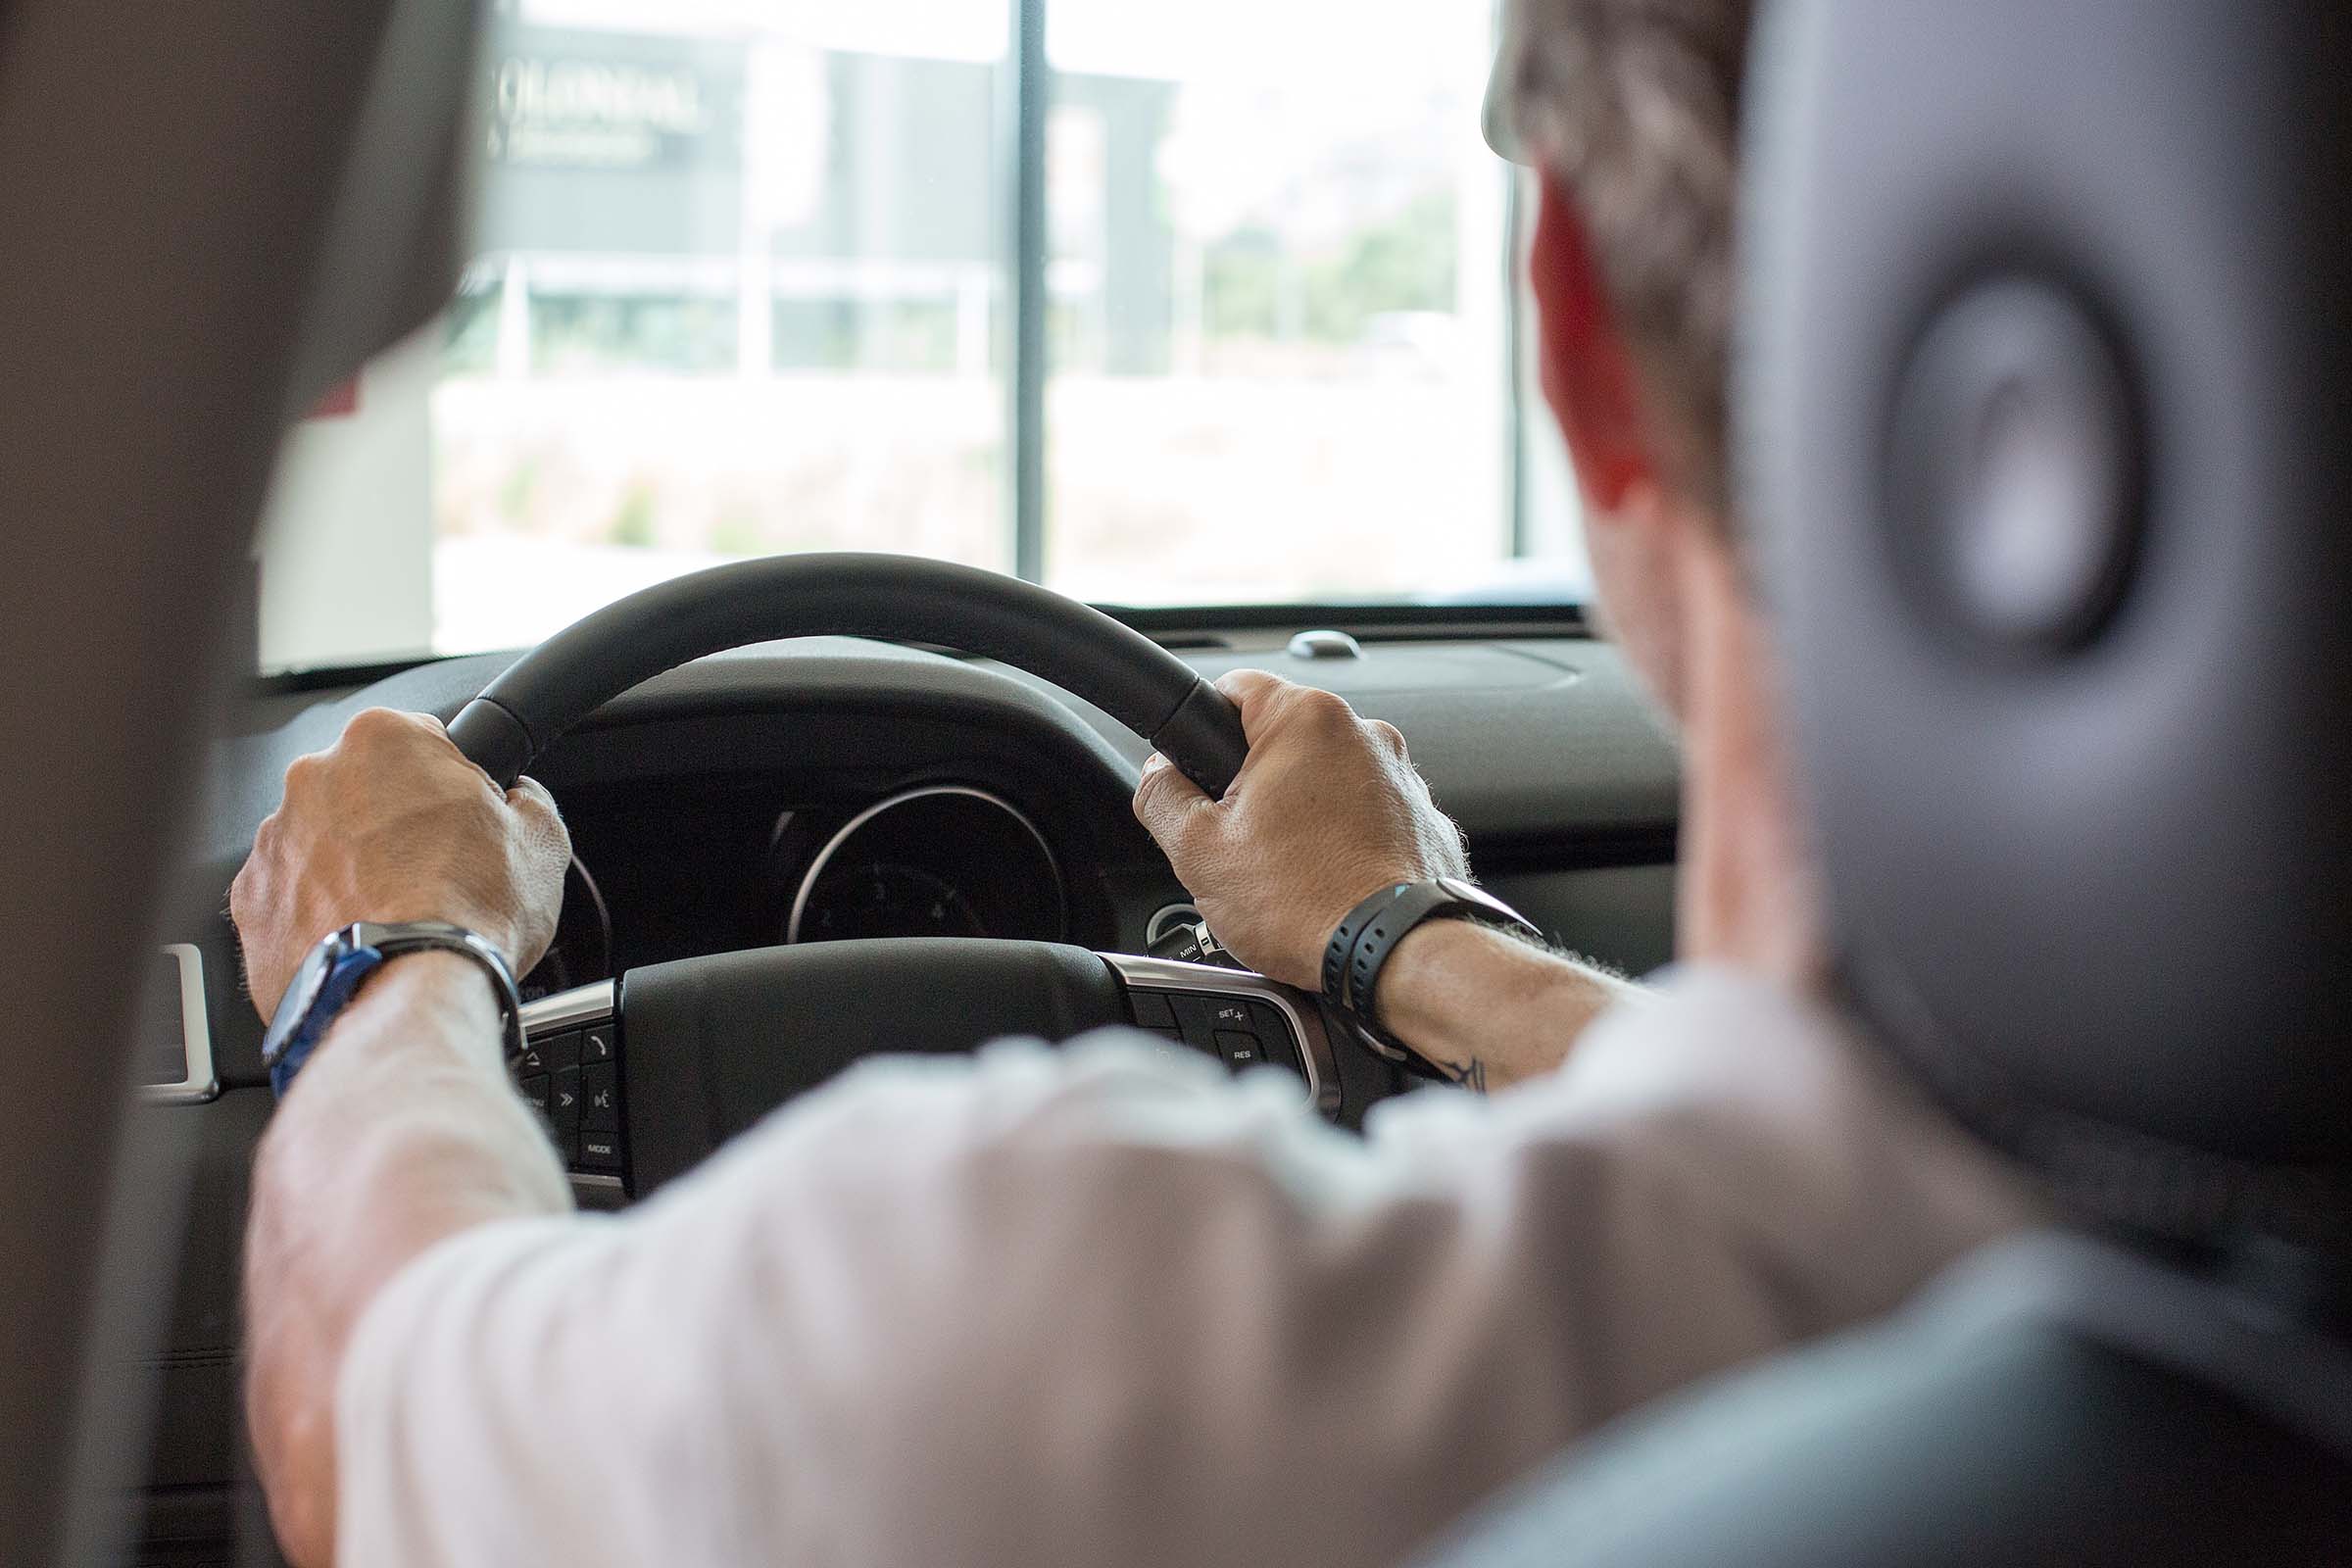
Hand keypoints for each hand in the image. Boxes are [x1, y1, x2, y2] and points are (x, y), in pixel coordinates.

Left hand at [231, 707, 570, 1018]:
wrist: (405, 993)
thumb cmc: (467, 911)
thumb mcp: (542, 841)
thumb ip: (528, 799)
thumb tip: (521, 800)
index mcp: (383, 740)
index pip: (424, 742)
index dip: (453, 785)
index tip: (464, 820)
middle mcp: (316, 777)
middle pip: (365, 790)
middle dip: (395, 824)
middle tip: (436, 873)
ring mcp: (274, 839)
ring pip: (323, 841)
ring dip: (355, 867)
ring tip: (398, 914)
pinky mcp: (251, 899)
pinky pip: (292, 894)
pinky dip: (321, 912)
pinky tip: (362, 937)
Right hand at [1134, 671, 1468, 988]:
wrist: (1396, 955)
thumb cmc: (1309, 903)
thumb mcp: (1198, 851)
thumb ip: (1161, 796)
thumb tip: (1157, 776)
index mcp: (1306, 720)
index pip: (1236, 686)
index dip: (1202, 725)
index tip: (1196, 765)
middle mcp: (1365, 734)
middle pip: (1284, 740)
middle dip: (1254, 784)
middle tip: (1238, 840)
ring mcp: (1402, 778)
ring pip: (1328, 780)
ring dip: (1301, 815)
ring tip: (1287, 873)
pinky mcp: (1424, 820)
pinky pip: (1368, 816)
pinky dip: (1346, 841)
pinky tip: (1327, 882)